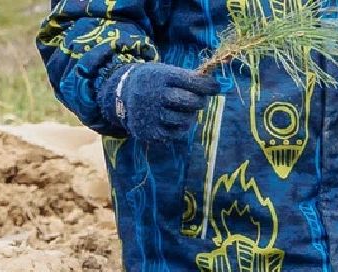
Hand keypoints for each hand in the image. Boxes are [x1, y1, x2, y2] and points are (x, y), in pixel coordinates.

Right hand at [103, 62, 220, 143]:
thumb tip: (215, 84)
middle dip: (200, 102)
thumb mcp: (165, 72)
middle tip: (199, 101)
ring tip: (184, 111)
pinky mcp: (150, 132)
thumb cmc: (153, 82)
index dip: (208, 85)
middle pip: (191, 102)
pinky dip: (179, 128)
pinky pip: (175, 134)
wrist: (121, 95)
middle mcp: (156, 95)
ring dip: (190, 116)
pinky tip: (174, 120)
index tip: (216, 87)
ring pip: (185, 120)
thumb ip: (188, 77)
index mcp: (161, 77)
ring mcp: (152, 115)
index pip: (192, 81)